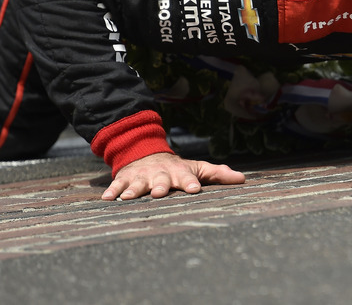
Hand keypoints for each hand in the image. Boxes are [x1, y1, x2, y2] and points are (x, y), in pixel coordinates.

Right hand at [101, 153, 245, 200]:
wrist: (147, 153)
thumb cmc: (178, 168)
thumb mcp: (198, 168)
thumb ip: (218, 174)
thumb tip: (243, 179)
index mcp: (180, 172)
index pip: (187, 177)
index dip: (190, 183)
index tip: (194, 190)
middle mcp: (161, 174)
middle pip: (161, 180)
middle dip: (160, 186)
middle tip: (159, 193)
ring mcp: (142, 176)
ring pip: (138, 184)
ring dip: (134, 190)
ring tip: (129, 198)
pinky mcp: (126, 178)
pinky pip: (118, 184)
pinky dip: (113, 191)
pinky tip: (107, 199)